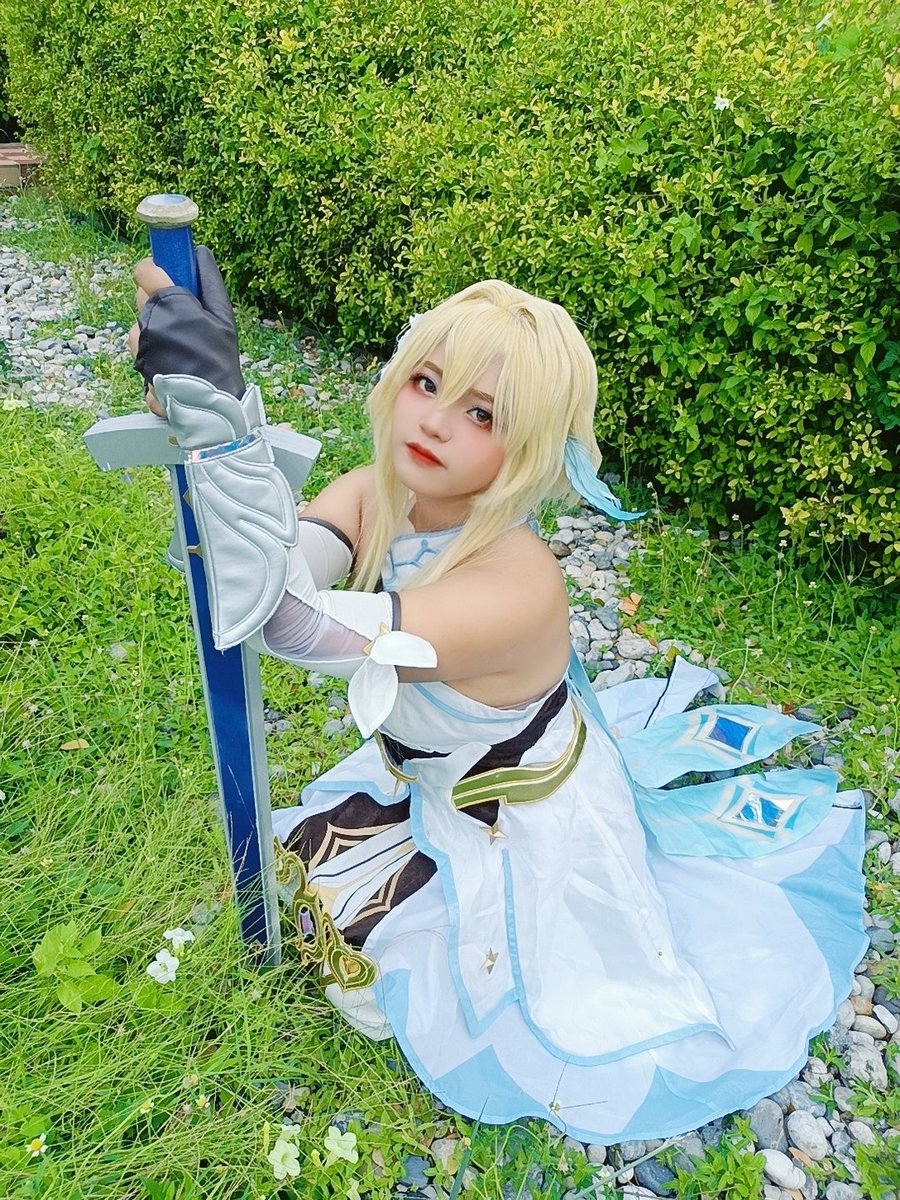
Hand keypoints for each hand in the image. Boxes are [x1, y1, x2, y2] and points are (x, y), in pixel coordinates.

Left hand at [127, 246, 244, 417]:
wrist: (211, 406)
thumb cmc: (221, 360)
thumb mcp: (224, 319)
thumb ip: (210, 283)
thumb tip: (201, 252)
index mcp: (172, 303)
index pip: (144, 271)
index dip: (151, 271)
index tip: (161, 276)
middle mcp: (151, 321)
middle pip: (141, 299)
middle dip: (156, 305)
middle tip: (180, 321)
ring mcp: (141, 345)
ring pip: (138, 328)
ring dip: (152, 334)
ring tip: (178, 349)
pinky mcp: (137, 365)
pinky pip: (140, 352)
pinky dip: (153, 357)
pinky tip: (172, 366)